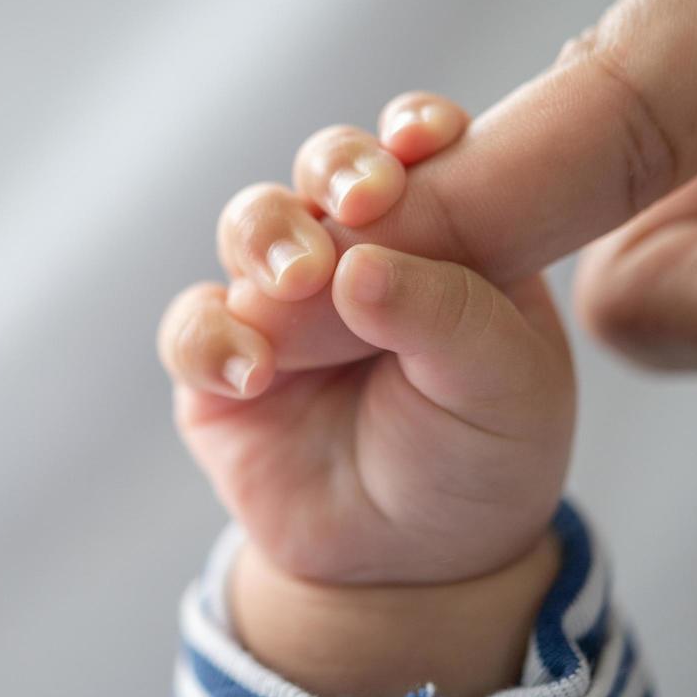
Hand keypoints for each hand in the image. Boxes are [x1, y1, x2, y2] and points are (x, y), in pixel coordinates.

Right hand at [159, 95, 572, 584]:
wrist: (412, 565)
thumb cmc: (479, 456)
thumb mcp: (504, 389)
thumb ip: (447, 318)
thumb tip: (355, 264)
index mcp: (443, 231)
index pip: (421, 148)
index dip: (412, 131)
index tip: (416, 147)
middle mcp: (356, 248)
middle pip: (322, 166)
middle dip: (332, 168)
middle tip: (355, 202)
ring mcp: (282, 300)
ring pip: (249, 225)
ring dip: (264, 237)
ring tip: (293, 286)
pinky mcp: (221, 360)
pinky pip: (193, 327)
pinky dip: (210, 339)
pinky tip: (251, 375)